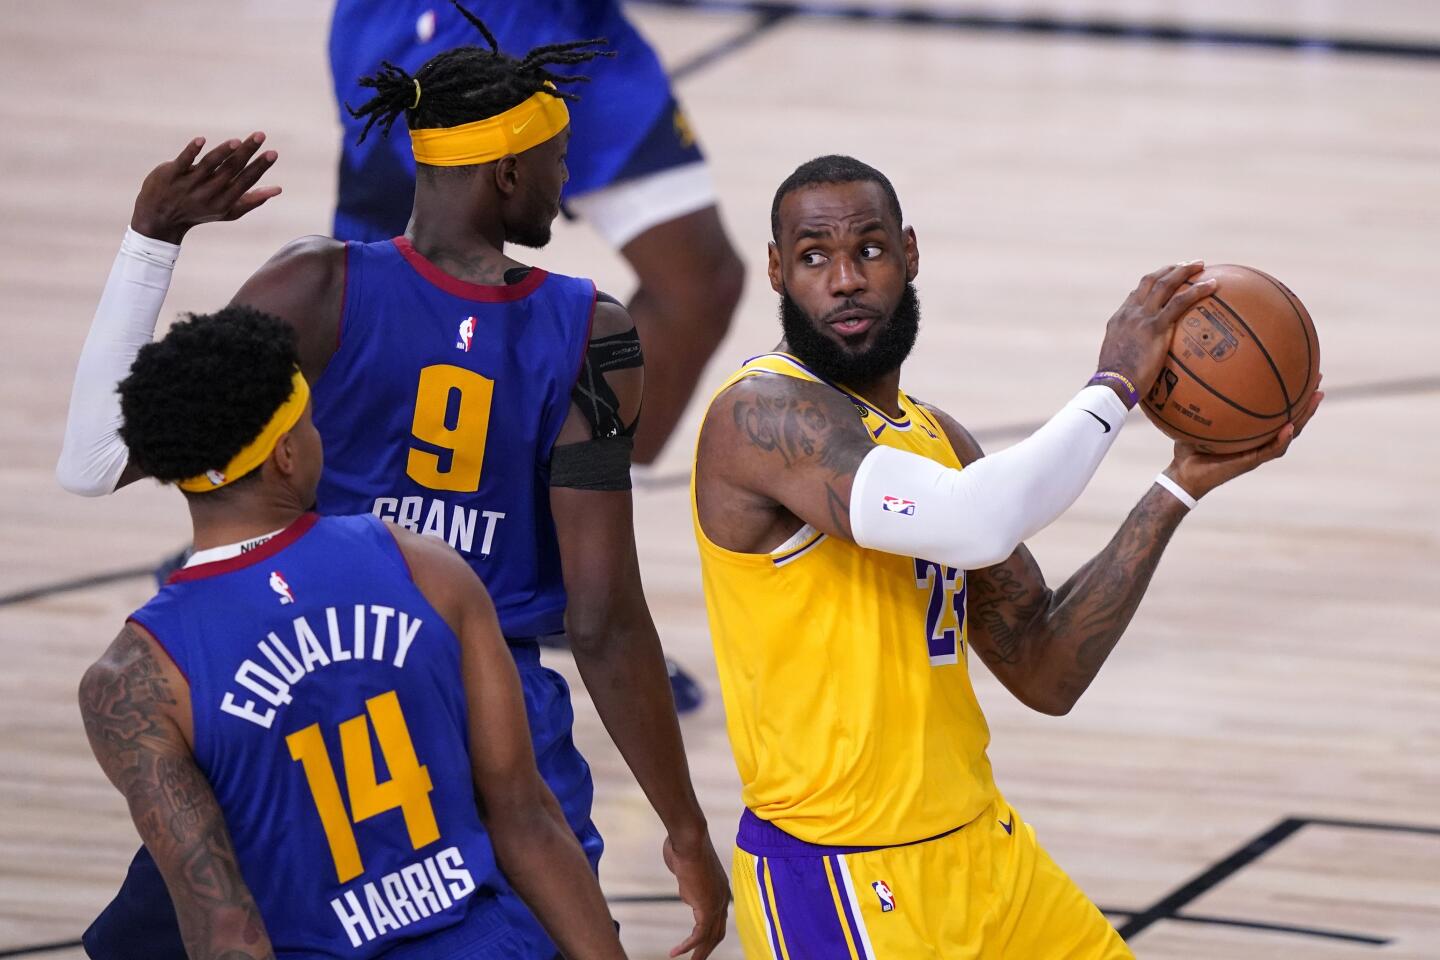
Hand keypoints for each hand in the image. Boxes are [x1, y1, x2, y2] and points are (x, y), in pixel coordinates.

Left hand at [130, 134, 280, 243]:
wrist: (159, 217)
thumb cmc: (200, 212)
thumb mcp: (228, 211)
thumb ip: (253, 200)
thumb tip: (278, 189)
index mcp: (224, 202)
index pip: (245, 181)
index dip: (259, 167)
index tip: (272, 153)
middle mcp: (208, 194)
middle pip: (230, 170)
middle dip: (247, 153)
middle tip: (261, 136)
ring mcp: (188, 185)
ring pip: (209, 166)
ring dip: (223, 152)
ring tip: (237, 141)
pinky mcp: (170, 175)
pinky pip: (183, 162)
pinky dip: (192, 151)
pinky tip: (201, 140)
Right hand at [663, 831, 729, 958]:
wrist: (688, 839)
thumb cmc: (683, 846)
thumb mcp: (685, 867)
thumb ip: (688, 882)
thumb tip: (686, 891)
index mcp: (719, 888)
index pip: (718, 919)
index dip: (709, 934)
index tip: (699, 944)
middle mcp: (721, 897)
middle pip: (718, 932)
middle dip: (707, 949)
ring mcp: (716, 902)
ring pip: (710, 937)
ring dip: (699, 953)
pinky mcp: (707, 906)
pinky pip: (699, 934)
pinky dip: (688, 946)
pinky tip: (676, 953)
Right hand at [1096, 262, 1215, 405]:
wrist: (1112, 383)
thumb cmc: (1116, 383)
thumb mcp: (1118, 364)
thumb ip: (1131, 357)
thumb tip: (1143, 367)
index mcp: (1119, 320)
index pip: (1136, 294)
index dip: (1151, 283)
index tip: (1164, 279)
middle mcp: (1130, 313)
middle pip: (1150, 281)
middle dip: (1169, 269)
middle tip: (1185, 265)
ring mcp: (1142, 317)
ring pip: (1165, 284)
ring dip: (1184, 270)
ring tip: (1200, 265)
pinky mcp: (1155, 326)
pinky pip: (1180, 302)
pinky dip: (1198, 290)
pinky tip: (1213, 285)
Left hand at [1166, 380, 1323, 498]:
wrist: (1183, 474)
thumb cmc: (1188, 446)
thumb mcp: (1196, 417)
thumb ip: (1200, 398)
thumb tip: (1196, 368)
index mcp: (1252, 430)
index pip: (1276, 410)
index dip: (1289, 393)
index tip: (1301, 370)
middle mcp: (1259, 439)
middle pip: (1291, 418)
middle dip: (1306, 399)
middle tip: (1318, 378)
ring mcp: (1257, 451)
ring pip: (1289, 433)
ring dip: (1304, 417)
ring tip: (1316, 398)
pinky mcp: (1249, 462)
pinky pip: (1270, 451)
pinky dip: (1281, 440)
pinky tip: (1289, 428)